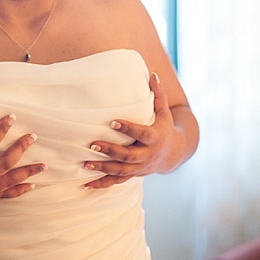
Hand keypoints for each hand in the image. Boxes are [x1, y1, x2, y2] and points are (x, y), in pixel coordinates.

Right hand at [0, 103, 45, 214]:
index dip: (0, 130)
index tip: (12, 117)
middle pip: (5, 163)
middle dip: (20, 149)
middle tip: (32, 137)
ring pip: (9, 181)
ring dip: (27, 172)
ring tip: (44, 166)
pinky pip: (3, 195)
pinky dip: (18, 191)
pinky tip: (30, 186)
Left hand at [84, 73, 184, 188]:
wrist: (173, 154)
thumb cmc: (164, 127)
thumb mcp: (164, 112)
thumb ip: (158, 94)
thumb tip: (152, 75)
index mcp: (154, 138)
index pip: (141, 134)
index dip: (128, 128)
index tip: (113, 122)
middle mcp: (147, 155)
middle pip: (128, 155)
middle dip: (111, 151)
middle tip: (93, 144)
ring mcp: (140, 167)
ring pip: (121, 171)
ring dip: (103, 168)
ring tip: (85, 164)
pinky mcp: (133, 175)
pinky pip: (117, 181)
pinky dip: (102, 184)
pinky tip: (86, 185)